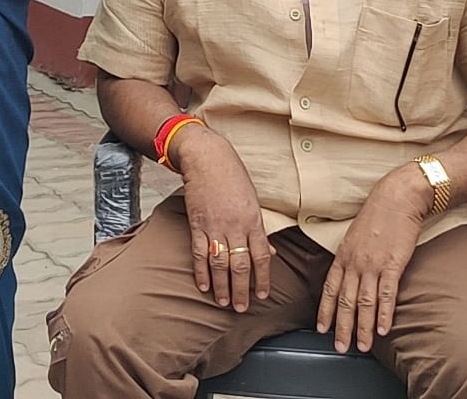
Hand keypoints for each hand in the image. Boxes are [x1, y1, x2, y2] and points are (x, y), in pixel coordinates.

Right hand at [175, 128, 273, 312]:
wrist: (207, 158)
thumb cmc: (232, 176)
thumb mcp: (253, 201)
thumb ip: (259, 229)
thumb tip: (269, 252)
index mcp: (254, 220)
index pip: (261, 256)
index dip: (262, 278)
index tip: (262, 296)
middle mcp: (236, 226)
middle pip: (241, 265)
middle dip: (242, 289)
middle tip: (242, 308)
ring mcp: (216, 226)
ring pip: (221, 264)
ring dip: (223, 286)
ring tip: (224, 302)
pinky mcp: (197, 224)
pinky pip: (200, 253)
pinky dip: (201, 272)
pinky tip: (203, 286)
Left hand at [316, 169, 426, 352]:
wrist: (397, 198)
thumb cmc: (377, 215)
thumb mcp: (354, 236)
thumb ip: (350, 258)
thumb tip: (347, 277)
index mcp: (343, 256)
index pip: (329, 289)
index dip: (325, 311)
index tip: (321, 329)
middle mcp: (355, 263)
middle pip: (345, 301)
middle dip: (342, 327)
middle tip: (340, 347)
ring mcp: (373, 265)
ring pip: (365, 303)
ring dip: (363, 328)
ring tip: (363, 346)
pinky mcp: (393, 265)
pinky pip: (386, 295)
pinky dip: (384, 314)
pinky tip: (384, 330)